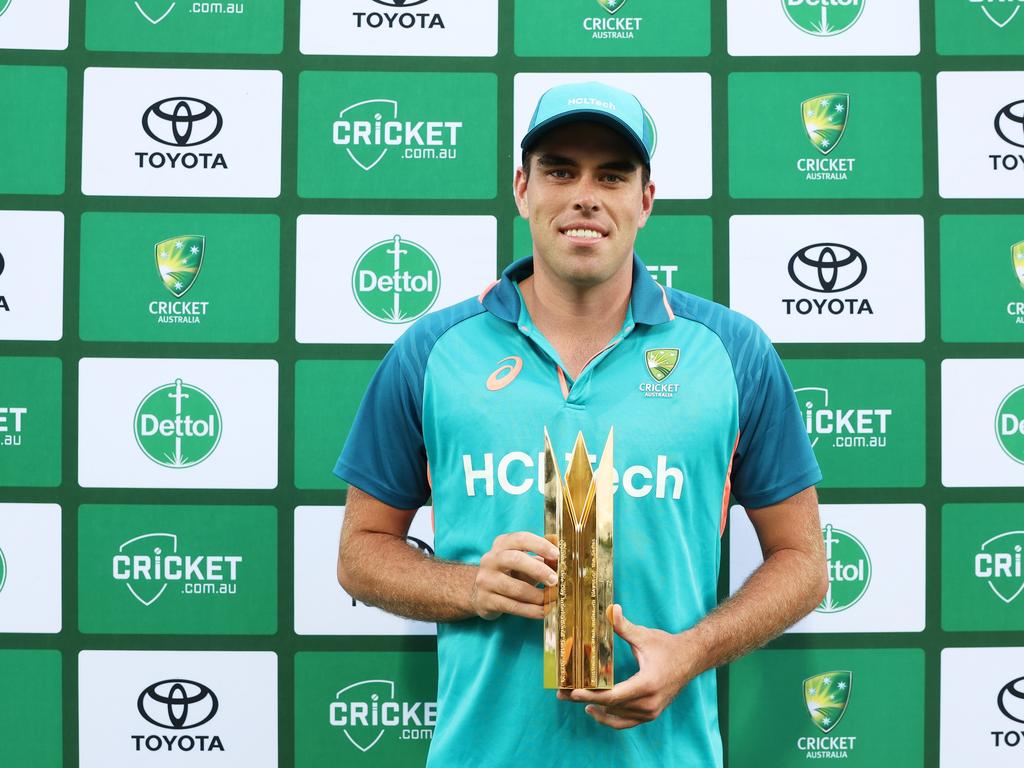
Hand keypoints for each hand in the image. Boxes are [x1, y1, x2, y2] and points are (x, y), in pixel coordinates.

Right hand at [470, 532, 558, 620]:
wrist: (481, 593)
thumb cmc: (509, 574)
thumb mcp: (523, 562)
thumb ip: (540, 559)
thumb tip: (560, 560)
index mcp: (502, 544)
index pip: (521, 538)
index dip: (540, 545)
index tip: (556, 555)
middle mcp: (491, 559)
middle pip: (515, 560)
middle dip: (538, 570)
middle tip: (555, 580)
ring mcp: (486, 580)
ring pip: (515, 588)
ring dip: (538, 596)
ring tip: (552, 598)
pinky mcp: (486, 600)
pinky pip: (513, 606)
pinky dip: (532, 610)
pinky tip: (544, 611)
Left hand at [557, 605, 699, 728]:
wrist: (692, 659)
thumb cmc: (668, 647)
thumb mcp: (645, 636)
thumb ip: (625, 627)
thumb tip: (610, 609)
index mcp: (647, 684)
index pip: (613, 696)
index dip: (590, 695)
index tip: (572, 693)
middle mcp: (649, 702)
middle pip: (611, 706)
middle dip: (585, 700)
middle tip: (562, 694)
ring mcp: (651, 711)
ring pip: (617, 716)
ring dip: (596, 709)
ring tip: (574, 699)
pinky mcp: (651, 714)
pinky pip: (626, 722)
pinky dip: (610, 718)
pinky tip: (595, 710)